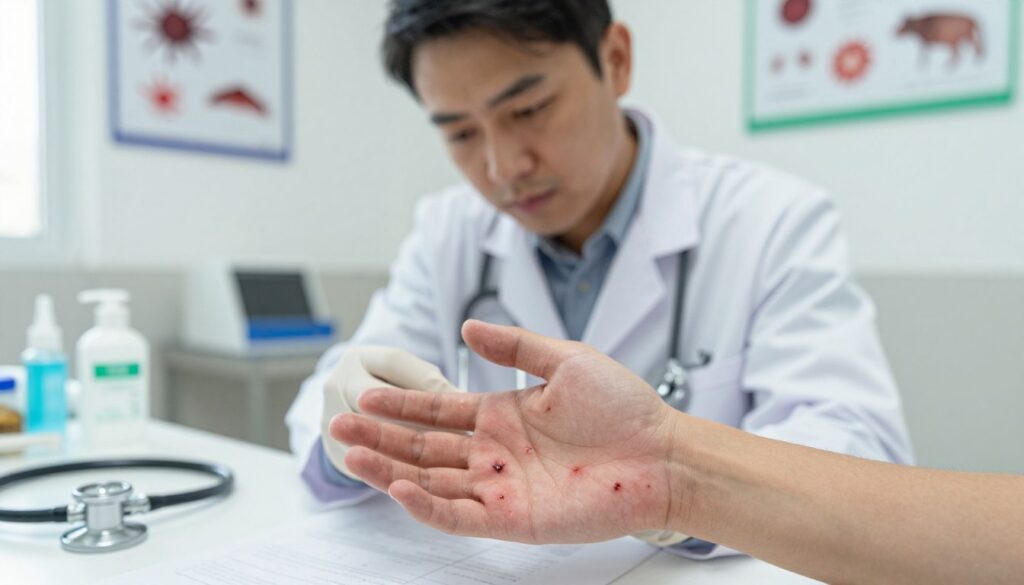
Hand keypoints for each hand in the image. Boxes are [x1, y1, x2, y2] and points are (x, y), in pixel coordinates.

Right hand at [331, 320, 684, 542]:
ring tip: (351, 454)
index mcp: (503, 415)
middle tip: (338, 427)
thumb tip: (469, 327)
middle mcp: (495, 452)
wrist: (664, 453)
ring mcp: (502, 487)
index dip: (401, 405)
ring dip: (390, 469)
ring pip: (432, 481)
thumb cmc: (625, 406)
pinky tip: (398, 486)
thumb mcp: (566, 359)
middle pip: (424, 447)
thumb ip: (514, 346)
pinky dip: (427, 504)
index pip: (438, 411)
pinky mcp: (514, 518)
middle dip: (380, 437)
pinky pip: (460, 514)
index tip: (365, 396)